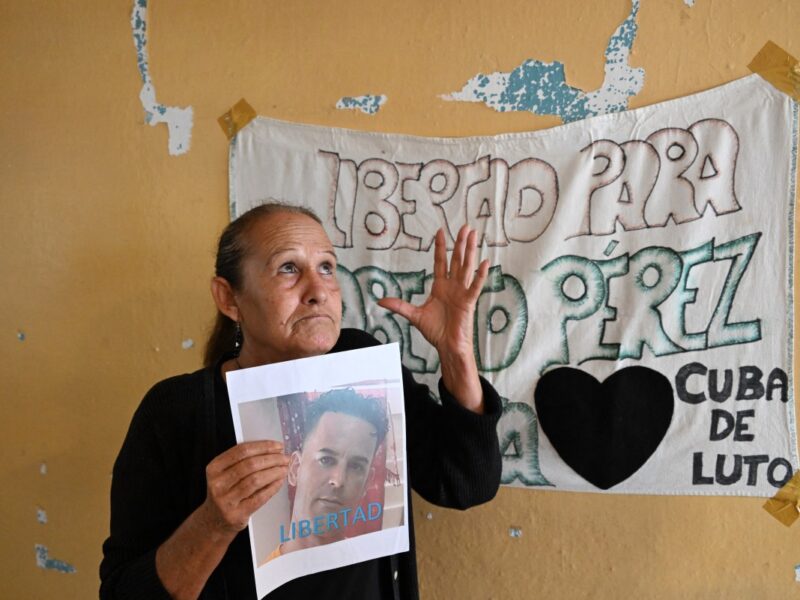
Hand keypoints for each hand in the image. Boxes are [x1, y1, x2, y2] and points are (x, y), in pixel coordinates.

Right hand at [200, 440, 289, 534]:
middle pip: (250, 465)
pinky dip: (272, 487)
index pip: (242, 451)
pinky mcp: (236, 514)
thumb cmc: (226, 493)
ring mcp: (225, 500)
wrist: (216, 521)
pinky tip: (279, 482)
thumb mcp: (226, 474)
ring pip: (255, 480)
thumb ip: (245, 461)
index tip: (278, 446)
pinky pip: (259, 497)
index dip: (263, 447)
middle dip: (272, 459)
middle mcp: (217, 483)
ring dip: (274, 472)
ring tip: (285, 469)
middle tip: (285, 458)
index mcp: (214, 468)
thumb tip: (274, 451)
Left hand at [378, 224, 488, 410]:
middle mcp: (453, 286)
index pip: (441, 262)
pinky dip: (480, 275)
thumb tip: (380, 301)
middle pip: (457, 260)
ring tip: (474, 235)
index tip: (440, 231)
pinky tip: (484, 262)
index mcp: (440, 287)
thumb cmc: (436, 331)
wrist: (447, 346)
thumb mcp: (414, 316)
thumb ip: (399, 306)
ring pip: (466, 267)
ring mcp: (462, 293)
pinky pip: (475, 286)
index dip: (440, 247)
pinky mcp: (468, 303)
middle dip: (460, 243)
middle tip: (465, 226)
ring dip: (470, 251)